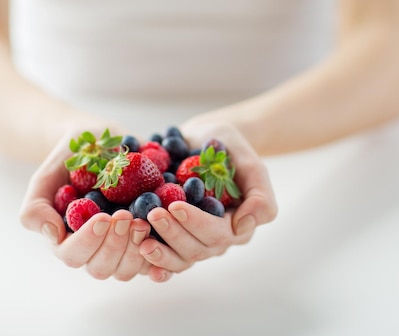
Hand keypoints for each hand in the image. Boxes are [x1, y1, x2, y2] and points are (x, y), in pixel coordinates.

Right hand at [19, 129, 160, 280]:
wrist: (99, 142)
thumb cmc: (68, 161)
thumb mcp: (45, 178)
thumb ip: (36, 208)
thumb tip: (52, 234)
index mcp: (67, 240)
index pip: (74, 256)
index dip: (88, 242)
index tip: (102, 217)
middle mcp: (95, 250)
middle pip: (104, 268)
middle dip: (116, 245)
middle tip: (125, 215)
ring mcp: (122, 247)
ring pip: (130, 268)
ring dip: (138, 248)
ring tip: (144, 219)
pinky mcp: (146, 239)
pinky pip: (156, 258)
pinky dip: (161, 251)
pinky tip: (163, 233)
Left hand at [139, 121, 277, 278]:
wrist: (207, 138)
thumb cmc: (231, 149)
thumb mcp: (252, 164)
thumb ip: (260, 197)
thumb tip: (243, 227)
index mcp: (237, 226)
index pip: (217, 234)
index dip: (195, 223)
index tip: (174, 206)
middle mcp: (216, 239)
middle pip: (195, 249)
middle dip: (173, 234)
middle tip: (152, 214)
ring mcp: (194, 240)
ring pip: (180, 259)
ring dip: (160, 252)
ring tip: (140, 238)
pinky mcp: (175, 236)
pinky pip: (166, 256)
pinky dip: (152, 260)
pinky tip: (138, 254)